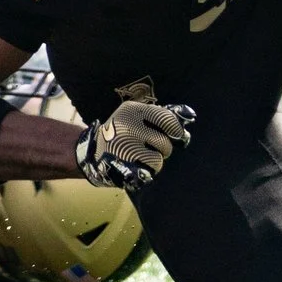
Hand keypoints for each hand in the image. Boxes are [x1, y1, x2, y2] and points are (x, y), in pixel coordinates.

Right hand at [75, 82, 194, 190]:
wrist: (91, 152)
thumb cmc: (122, 132)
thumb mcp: (135, 115)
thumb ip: (160, 114)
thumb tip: (189, 115)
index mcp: (132, 110)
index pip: (167, 119)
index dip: (176, 130)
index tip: (177, 135)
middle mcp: (128, 127)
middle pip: (166, 143)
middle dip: (164, 148)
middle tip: (154, 147)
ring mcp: (125, 147)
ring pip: (159, 159)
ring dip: (156, 161)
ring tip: (142, 157)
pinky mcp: (124, 165)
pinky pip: (150, 170)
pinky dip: (148, 171)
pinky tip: (137, 166)